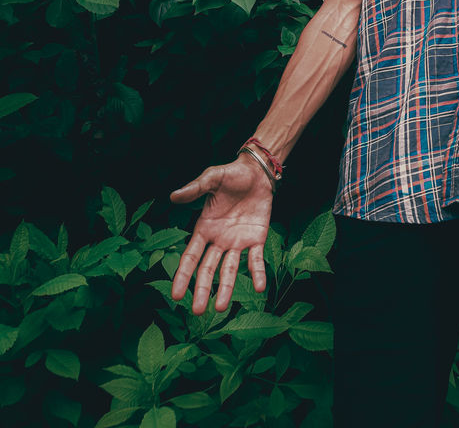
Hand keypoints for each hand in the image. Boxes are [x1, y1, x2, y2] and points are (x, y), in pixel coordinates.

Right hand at [168, 153, 274, 313]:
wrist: (257, 172)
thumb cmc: (231, 174)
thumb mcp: (212, 178)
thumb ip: (195, 188)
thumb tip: (173, 196)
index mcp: (205, 229)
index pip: (191, 257)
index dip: (183, 276)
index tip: (176, 295)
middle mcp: (219, 240)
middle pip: (208, 269)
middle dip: (202, 290)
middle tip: (198, 311)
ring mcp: (238, 242)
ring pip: (230, 270)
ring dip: (226, 289)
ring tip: (220, 308)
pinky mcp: (256, 239)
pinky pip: (256, 259)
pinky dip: (257, 273)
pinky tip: (260, 287)